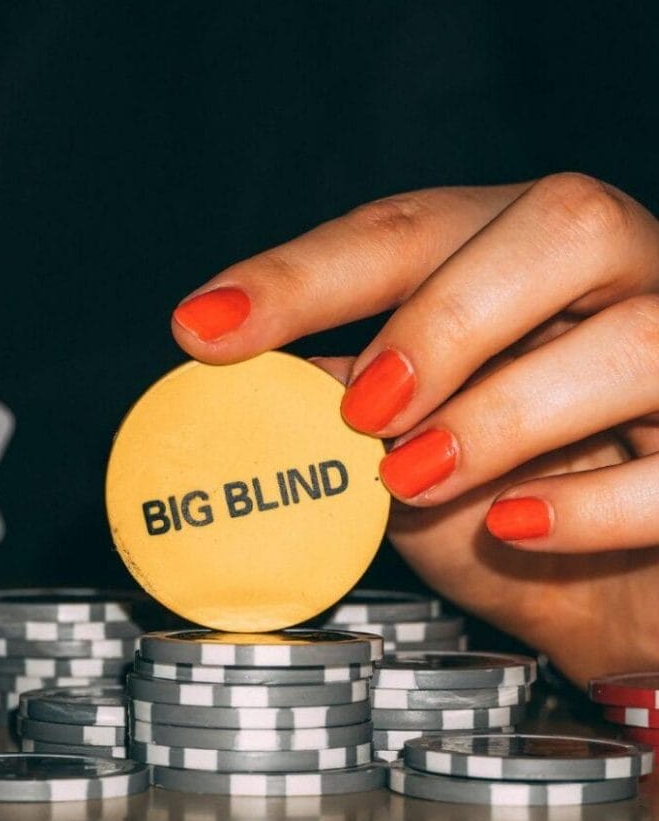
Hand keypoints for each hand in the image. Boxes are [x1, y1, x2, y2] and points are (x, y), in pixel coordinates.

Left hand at [171, 174, 658, 684]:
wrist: (613, 598)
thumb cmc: (504, 507)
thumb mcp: (402, 451)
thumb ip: (338, 407)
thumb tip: (238, 386)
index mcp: (520, 260)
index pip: (411, 231)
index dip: (304, 275)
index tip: (206, 325)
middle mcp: (619, 281)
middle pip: (563, 223)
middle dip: (445, 315)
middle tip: (363, 406)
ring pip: (641, 333)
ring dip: (501, 411)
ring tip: (415, 476)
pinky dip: (586, 503)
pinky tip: (511, 525)